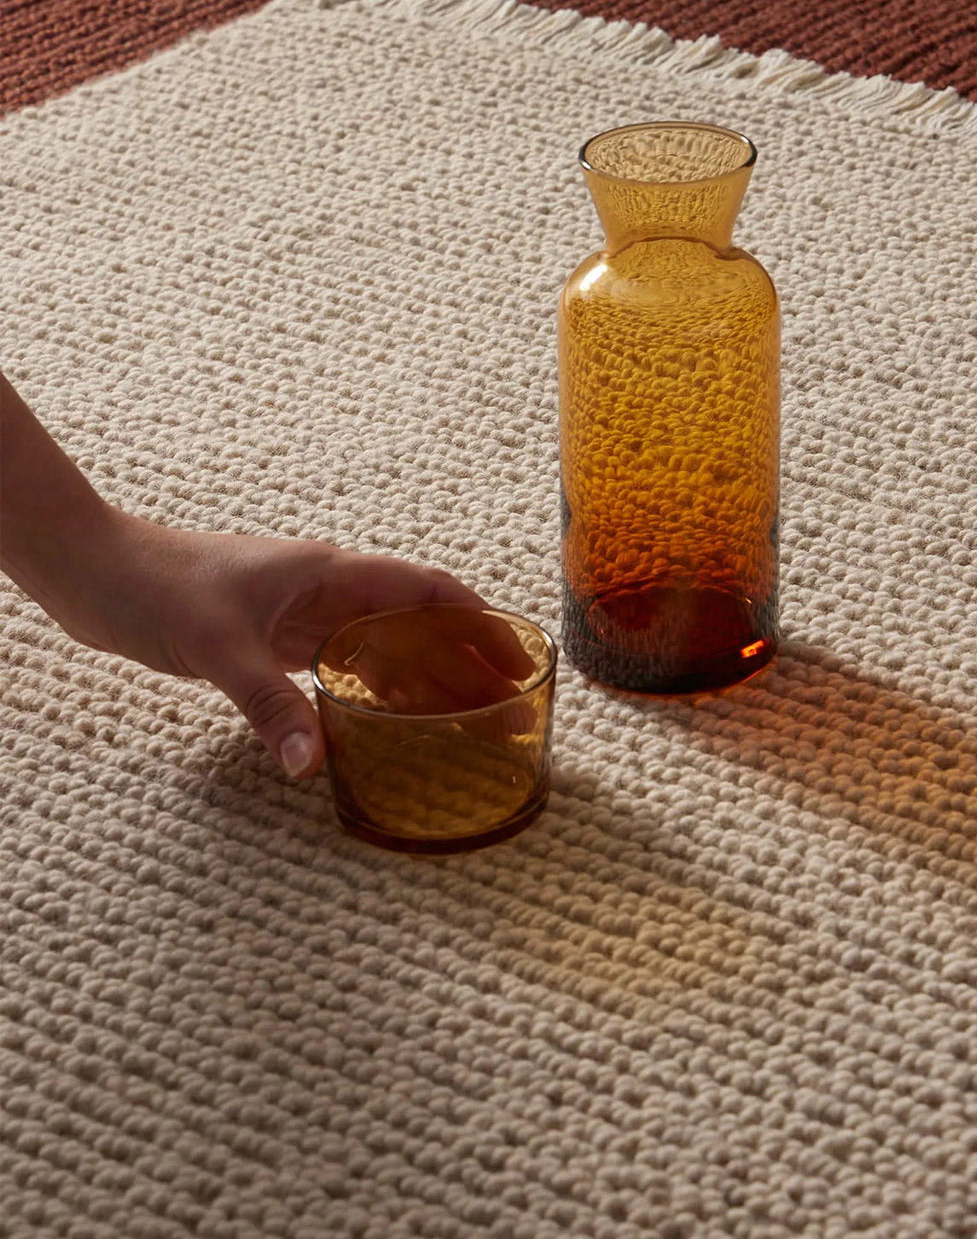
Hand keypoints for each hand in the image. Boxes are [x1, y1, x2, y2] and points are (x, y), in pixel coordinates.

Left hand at [33, 511, 519, 778]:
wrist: (98, 573)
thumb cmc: (156, 586)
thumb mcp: (217, 646)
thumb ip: (268, 704)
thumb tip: (314, 765)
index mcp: (331, 573)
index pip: (426, 590)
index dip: (477, 620)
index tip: (517, 655)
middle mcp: (329, 591)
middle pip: (417, 623)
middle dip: (465, 660)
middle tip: (508, 706)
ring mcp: (305, 615)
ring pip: (385, 646)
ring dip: (427, 678)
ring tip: (467, 719)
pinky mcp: (279, 639)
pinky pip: (346, 665)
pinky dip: (377, 690)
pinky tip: (393, 719)